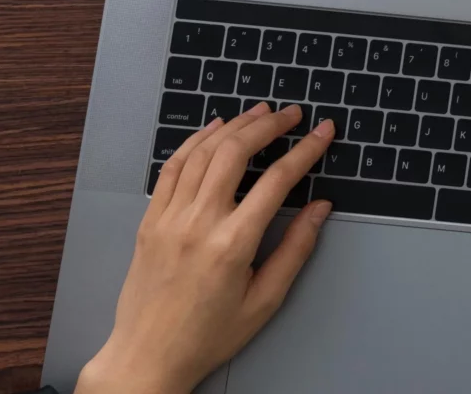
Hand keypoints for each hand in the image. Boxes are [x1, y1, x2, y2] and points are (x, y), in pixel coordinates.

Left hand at [75, 104, 335, 393]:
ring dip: (233, 126)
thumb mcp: (264, 301)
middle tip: (292, 114)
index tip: (323, 132)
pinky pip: (172, 169)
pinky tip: (212, 130)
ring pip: (202, 153)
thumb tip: (321, 208)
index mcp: (232, 245)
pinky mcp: (149, 221)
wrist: (147, 356)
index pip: (277, 181)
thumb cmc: (207, 336)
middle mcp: (198, 223)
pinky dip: (193, 142)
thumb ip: (295, 250)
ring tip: (259, 113)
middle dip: (268, 125)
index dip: (305, 150)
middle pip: (235, 153)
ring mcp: (168, 219)